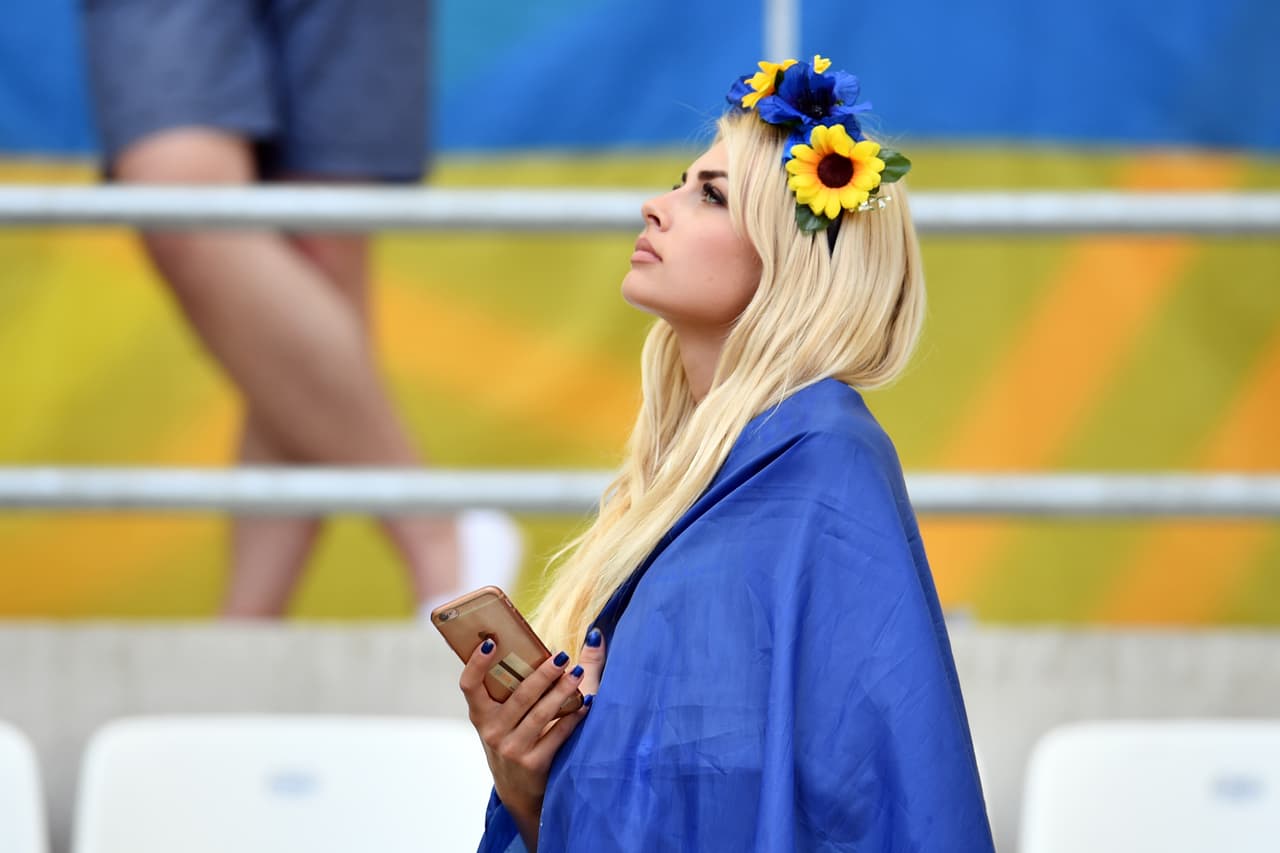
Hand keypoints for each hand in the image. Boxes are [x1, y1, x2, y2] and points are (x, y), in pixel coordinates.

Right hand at [460, 628, 606, 848]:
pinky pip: (557, 735)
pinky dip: (573, 718)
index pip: (469, 685)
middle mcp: (492, 731)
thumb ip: (524, 679)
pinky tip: (586, 704)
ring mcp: (511, 749)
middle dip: (542, 674)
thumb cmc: (516, 738)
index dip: (475, 664)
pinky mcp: (533, 764)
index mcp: (481, 714)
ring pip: (540, 714)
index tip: (490, 642)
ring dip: (562, 692)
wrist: (518, 791)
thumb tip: (566, 641)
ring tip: (578, 674)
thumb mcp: (507, 715)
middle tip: (562, 656)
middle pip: (518, 696)